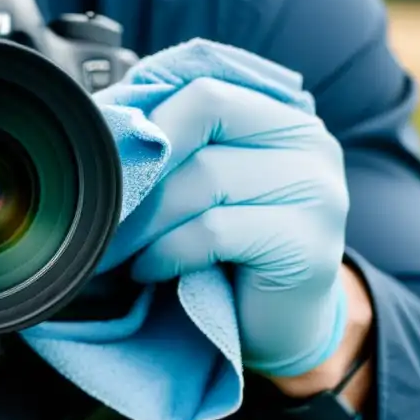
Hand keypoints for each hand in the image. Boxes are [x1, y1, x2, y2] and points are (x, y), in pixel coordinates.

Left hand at [106, 75, 350, 377]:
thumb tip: (102, 121)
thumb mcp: (206, 186)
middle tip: (101, 210)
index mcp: (284, 117)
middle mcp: (311, 143)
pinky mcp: (309, 248)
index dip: (148, 126)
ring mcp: (318, 194)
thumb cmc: (230, 250)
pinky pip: (214, 232)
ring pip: (204, 179)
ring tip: (118, 249)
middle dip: (141, 169)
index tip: (105, 165)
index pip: (206, 94)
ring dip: (144, 220)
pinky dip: (167, 252)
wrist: (280, 326)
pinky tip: (150, 269)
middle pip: (202, 125)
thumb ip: (179, 145)